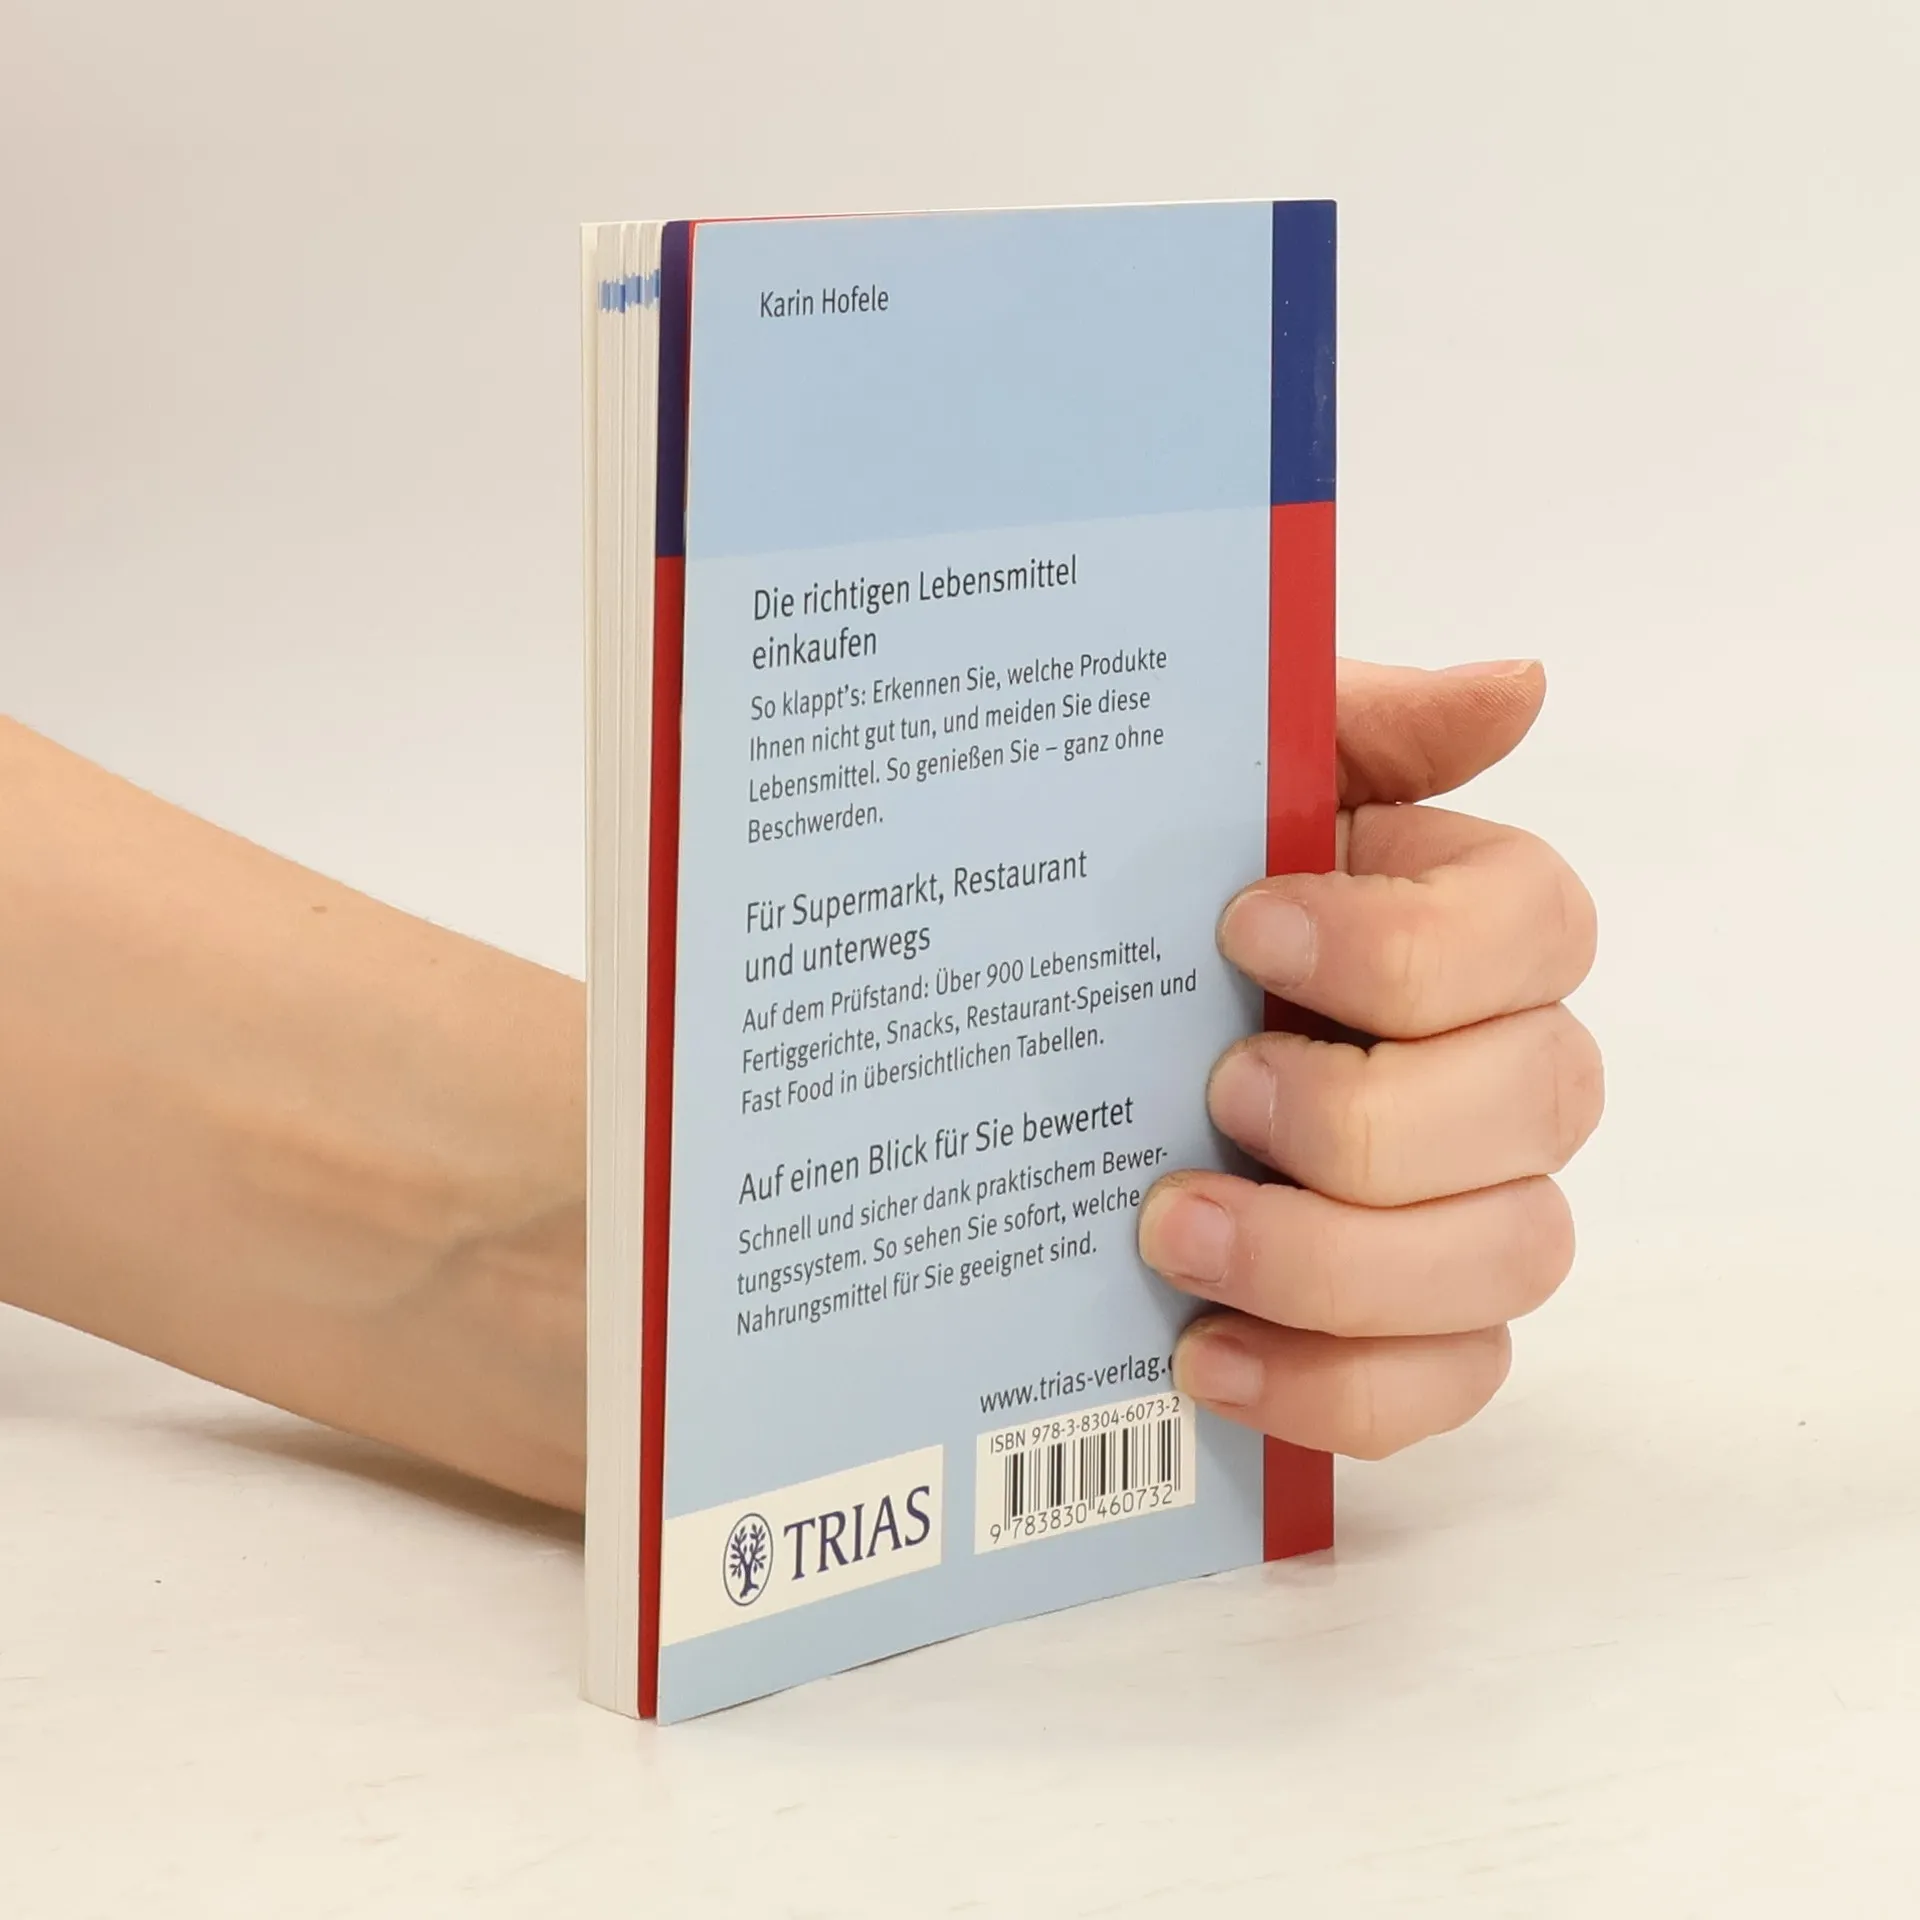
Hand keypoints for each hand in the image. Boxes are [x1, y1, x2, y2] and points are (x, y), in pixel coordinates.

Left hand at [1137, 659, 1600, 1457]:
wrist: (1092, 1030)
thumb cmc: (1179, 900)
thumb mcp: (1241, 788)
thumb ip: (1361, 730)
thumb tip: (1516, 685)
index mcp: (1473, 922)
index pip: (1535, 929)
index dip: (1405, 945)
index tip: (1243, 929)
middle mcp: (1506, 1067)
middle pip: (1540, 1103)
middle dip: (1366, 1113)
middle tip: (1214, 1093)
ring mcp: (1478, 1207)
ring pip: (1509, 1259)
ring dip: (1335, 1261)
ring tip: (1173, 1234)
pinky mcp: (1421, 1330)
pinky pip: (1446, 1385)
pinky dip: (1331, 1386)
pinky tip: (1203, 1356)